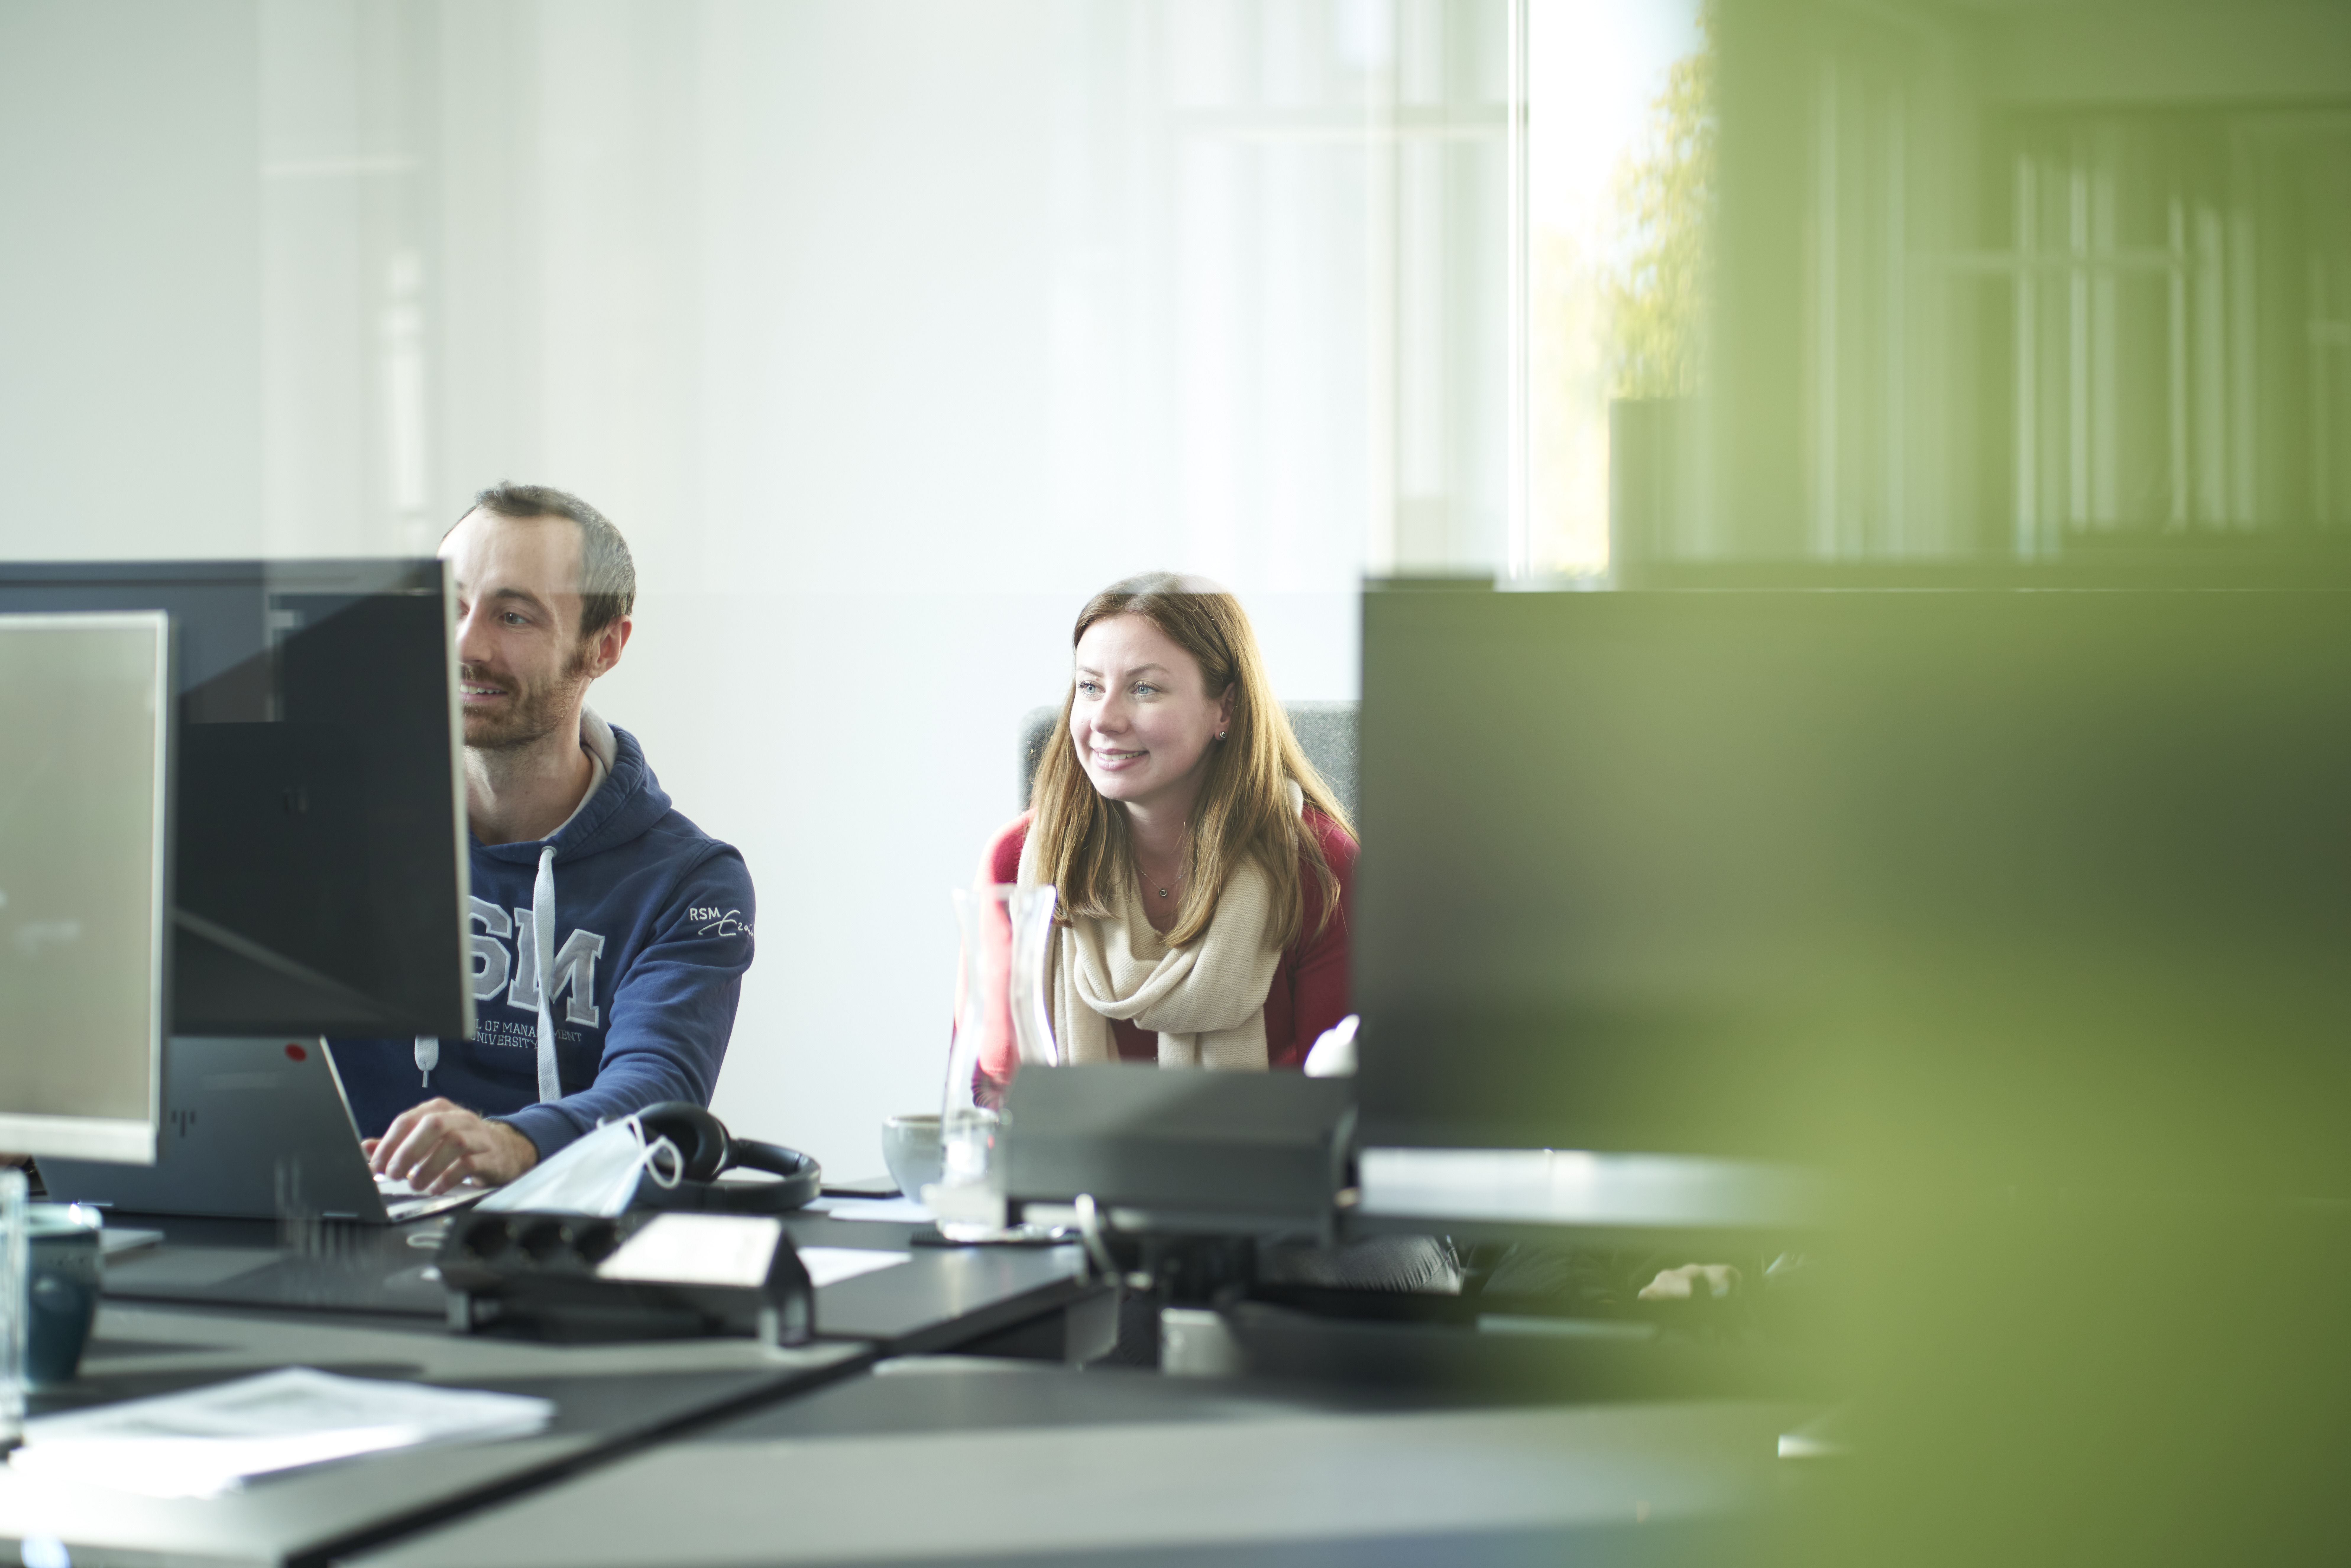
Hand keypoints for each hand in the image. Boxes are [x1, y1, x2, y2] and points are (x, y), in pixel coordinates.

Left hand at [364, 1098, 539, 1193]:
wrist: (506, 1150)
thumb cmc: (460, 1145)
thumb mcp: (427, 1140)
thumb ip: (399, 1143)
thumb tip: (366, 1148)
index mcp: (439, 1110)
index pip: (408, 1119)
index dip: (389, 1144)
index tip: (376, 1166)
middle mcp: (460, 1118)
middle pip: (433, 1124)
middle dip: (408, 1151)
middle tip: (394, 1174)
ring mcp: (478, 1136)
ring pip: (454, 1142)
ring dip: (429, 1166)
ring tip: (415, 1185)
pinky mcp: (491, 1156)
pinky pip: (469, 1164)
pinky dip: (448, 1177)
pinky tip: (437, 1188)